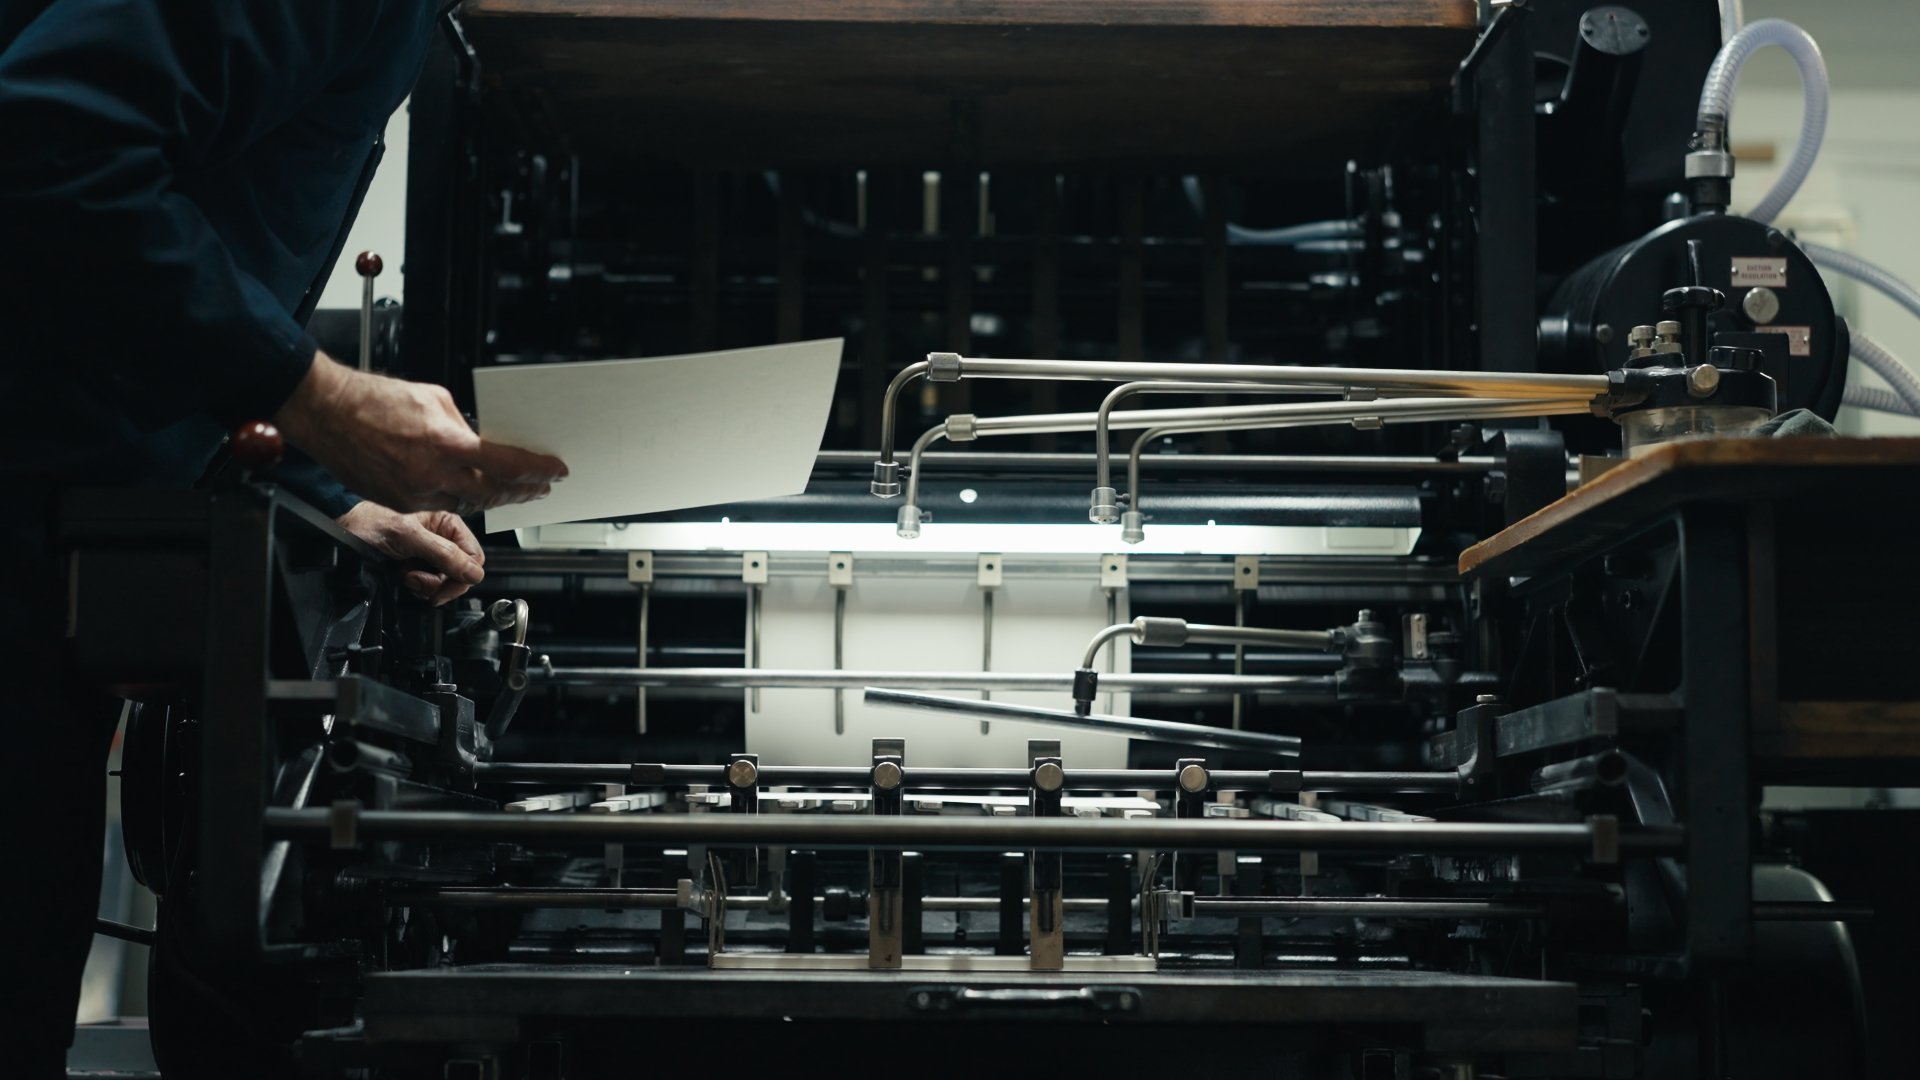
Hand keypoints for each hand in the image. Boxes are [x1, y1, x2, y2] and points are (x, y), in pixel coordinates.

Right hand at [275, 354, 566, 513]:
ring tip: (511, 490)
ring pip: (467, 505)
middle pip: (493, 494)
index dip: (537, 471)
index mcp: (445, 444)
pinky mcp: (399, 503)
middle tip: (540, 487)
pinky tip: (469, 489)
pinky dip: (460, 498)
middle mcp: (431, 475)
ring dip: (492, 498)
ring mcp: (414, 494)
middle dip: (522, 491)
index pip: (507, 465)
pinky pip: (439, 505)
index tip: (554, 471)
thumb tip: (482, 439)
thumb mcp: (434, 398)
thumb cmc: (373, 399)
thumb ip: (463, 424)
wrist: (325, 413)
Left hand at [337, 502, 486, 605]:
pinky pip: (430, 585)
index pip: (473, 556)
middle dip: (441, 583)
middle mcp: (442, 538)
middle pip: (461, 572)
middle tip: (419, 582)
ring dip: (427, 586)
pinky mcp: (417, 566)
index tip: (444, 586)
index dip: (462, 575)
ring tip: (407, 577)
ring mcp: (430, 554)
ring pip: (446, 581)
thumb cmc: (370, 521)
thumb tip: (473, 572)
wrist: (343, 530)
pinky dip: (418, 587)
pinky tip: (404, 578)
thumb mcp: (409, 536)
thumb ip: (444, 554)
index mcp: (448, 523)